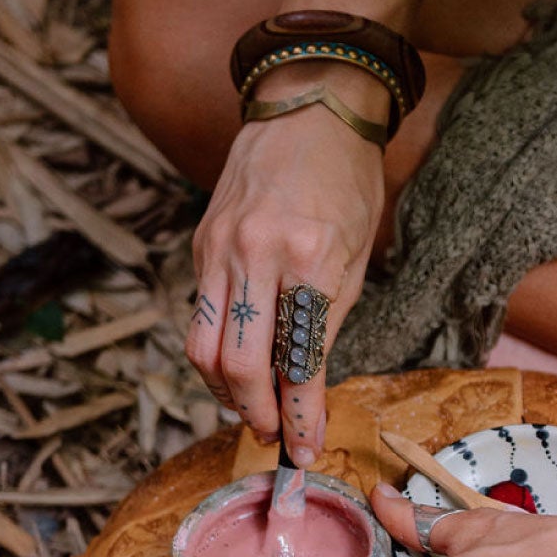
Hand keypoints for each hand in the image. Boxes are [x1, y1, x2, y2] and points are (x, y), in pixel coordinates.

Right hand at [185, 64, 385, 464]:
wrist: (308, 104)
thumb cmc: (347, 182)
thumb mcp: (356, 256)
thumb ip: (327, 323)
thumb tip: (307, 393)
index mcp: (311, 258)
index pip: (298, 361)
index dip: (300, 417)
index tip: (306, 451)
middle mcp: (256, 253)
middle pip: (239, 365)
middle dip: (255, 414)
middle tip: (274, 438)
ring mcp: (220, 247)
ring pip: (202, 347)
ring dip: (224, 392)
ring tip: (252, 409)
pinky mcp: (200, 243)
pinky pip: (200, 314)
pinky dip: (216, 352)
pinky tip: (239, 366)